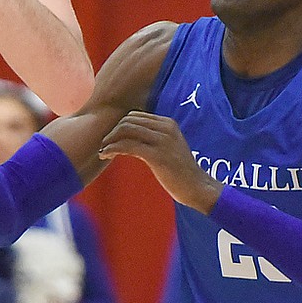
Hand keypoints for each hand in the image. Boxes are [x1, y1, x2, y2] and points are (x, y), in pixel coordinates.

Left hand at [99, 111, 221, 213]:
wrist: (197, 187)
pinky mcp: (157, 155)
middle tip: (105, 144)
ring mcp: (162, 140)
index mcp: (167, 123)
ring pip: (126, 130)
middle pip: (128, 120)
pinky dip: (113, 148)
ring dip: (110, 139)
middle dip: (113, 131)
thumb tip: (127, 138)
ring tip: (104, 150)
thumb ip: (151, 138)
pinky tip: (106, 155)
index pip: (135, 115)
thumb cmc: (180, 171)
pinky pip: (128, 146)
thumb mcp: (167, 147)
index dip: (119, 125)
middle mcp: (165, 128)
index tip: (111, 138)